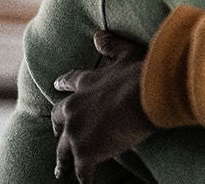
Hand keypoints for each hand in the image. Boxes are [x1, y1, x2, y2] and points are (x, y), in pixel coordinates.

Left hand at [52, 30, 156, 182]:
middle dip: (56, 126)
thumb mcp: (127, 53)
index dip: (63, 86)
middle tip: (56, 133)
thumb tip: (98, 35)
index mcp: (86, 83)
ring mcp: (77, 131)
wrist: (148, 95)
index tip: (57, 87)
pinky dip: (83, 178)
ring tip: (60, 171)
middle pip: (57, 118)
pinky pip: (81, 171)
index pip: (69, 83)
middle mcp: (75, 107)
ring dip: (62, 160)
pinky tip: (85, 183)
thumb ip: (111, 45)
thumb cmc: (143, 73)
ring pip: (63, 149)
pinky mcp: (85, 152)